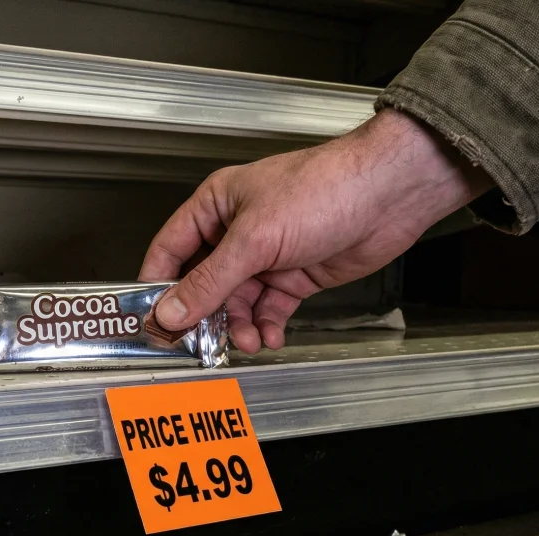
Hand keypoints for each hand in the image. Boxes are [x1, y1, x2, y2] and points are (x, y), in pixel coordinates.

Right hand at [139, 109, 491, 351]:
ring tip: (248, 340)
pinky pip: (268, 309)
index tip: (151, 319)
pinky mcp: (295, 275)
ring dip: (239, 325)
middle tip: (199, 344)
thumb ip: (210, 281)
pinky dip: (266, 326)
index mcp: (216, 207)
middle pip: (203, 283)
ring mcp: (267, 256)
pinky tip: (270, 337)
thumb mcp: (254, 239)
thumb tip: (172, 310)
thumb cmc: (324, 188)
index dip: (158, 285)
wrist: (388, 195)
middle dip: (203, 315)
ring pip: (236, 302)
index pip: (170, 250)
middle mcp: (237, 232)